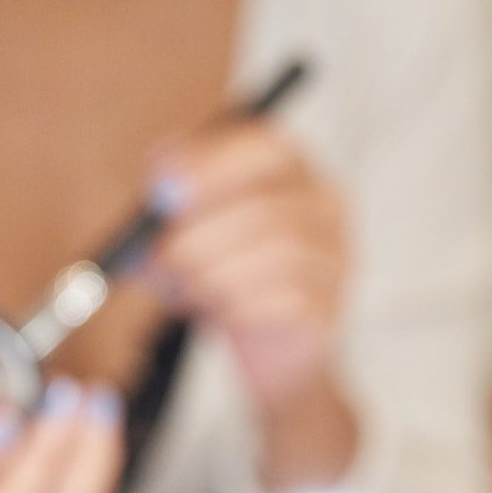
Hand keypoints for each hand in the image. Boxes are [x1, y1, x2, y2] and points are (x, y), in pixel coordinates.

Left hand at [149, 120, 356, 483]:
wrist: (269, 344)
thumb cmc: (225, 269)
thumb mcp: (189, 223)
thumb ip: (170, 195)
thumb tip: (158, 185)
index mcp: (291, 167)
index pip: (266, 147)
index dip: (213, 166)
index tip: (162, 190)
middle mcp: (325, 204)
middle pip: (267, 207)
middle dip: (201, 234)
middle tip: (156, 257)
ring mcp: (335, 256)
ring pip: (278, 257)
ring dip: (215, 275)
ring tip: (182, 290)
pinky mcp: (330, 306)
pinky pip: (286, 302)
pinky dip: (239, 307)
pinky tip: (218, 313)